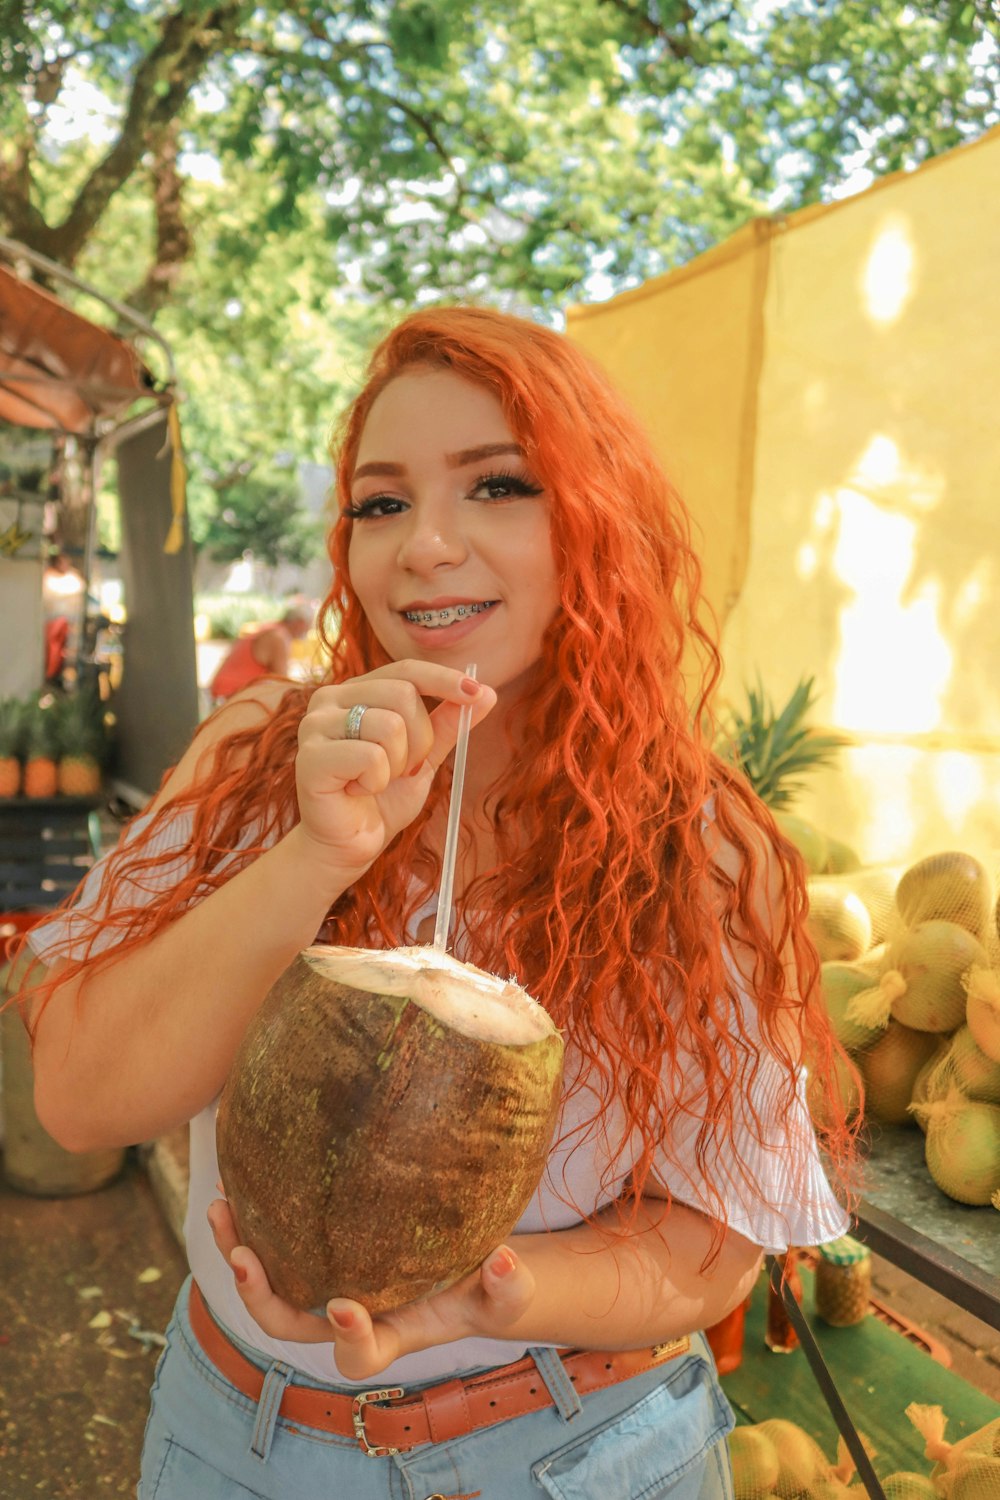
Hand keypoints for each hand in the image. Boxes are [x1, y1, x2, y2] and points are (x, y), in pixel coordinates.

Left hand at [207, 1197, 534, 1380]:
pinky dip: (254, 1215)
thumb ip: (509, 1284)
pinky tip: (241, 1174)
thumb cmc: (487, 1284)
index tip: (345, 1306)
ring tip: (220, 1207)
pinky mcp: (318, 1248)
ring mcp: (327, 1281)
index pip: (360, 1355)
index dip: (349, 1336)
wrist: (471, 1270)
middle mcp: (348, 1314)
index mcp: (390, 1334)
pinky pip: (275, 1240)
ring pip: (269, 1283)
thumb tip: (503, 1260)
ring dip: (238, 1251)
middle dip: (260, 1296)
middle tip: (243, 1257)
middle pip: (289, 1324)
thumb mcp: (506, 1289)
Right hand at [293, 661, 495, 877]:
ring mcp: (315, 726)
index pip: (406, 670)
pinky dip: (376, 782)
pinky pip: (370, 757)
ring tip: (377, 782)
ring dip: (398, 765)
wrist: (348, 846)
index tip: (477, 692)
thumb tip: (487, 692)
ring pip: (389, 725)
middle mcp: (329, 700)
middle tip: (403, 770)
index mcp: (355, 692)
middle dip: (420, 741)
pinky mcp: (310, 757)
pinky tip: (358, 792)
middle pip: (402, 694)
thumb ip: (449, 723)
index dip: (443, 678)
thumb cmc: (381, 799)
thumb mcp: (425, 756)